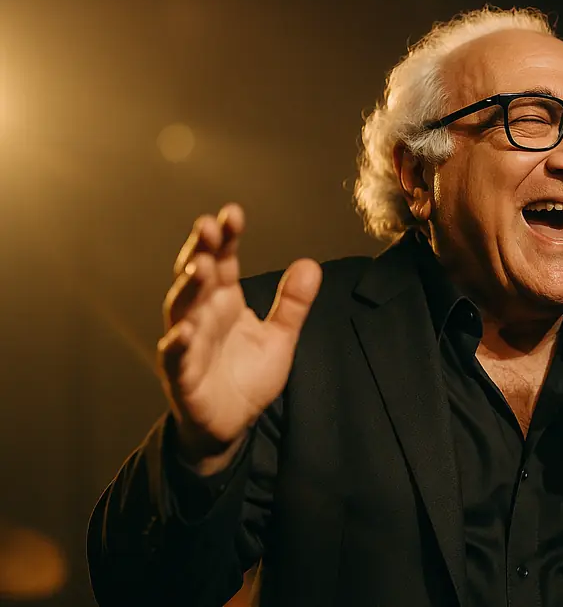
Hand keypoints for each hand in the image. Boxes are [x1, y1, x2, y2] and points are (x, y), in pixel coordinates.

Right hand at [158, 203, 321, 473]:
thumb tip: (311, 264)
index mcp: (224, 301)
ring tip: (201, 268)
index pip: (224, 261)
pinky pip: (176, 357)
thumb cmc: (247, 376)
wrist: (232, 425)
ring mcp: (189, 344)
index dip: (226, 238)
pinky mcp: (182, 377)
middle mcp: (202, 316)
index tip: (233, 213)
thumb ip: (292, 303)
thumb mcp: (279, 337)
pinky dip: (179, 342)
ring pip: (182, 310)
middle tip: (208, 226)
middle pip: (197, 276)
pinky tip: (186, 330)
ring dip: (189, 288)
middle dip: (201, 250)